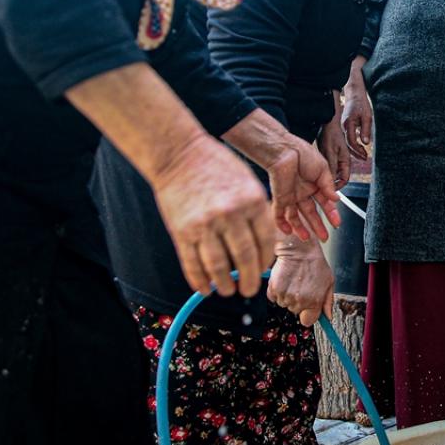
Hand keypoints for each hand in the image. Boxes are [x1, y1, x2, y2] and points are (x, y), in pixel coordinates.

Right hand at [148, 133, 273, 298]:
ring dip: (224, 285)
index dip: (264, 261)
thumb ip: (255, 211)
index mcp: (252, 202)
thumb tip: (260, 245)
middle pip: (245, 258)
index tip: (262, 269)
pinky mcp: (182, 231)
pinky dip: (199, 280)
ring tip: (228, 291)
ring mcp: (205, 225)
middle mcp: (231, 215)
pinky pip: (192, 264)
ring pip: (218, 267)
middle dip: (248, 280)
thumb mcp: (247, 182)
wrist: (178, 153)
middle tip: (249, 290)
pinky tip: (205, 288)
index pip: (265, 242)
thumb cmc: (216, 165)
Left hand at [223, 111, 341, 241]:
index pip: (324, 202)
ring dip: (301, 228)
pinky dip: (282, 224)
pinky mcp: (278, 198)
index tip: (337, 222)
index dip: (331, 213)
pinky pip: (279, 214)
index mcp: (314, 184)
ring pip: (295, 216)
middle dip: (318, 225)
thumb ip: (329, 186)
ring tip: (308, 239)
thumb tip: (336, 199)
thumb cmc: (303, 154)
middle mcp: (302, 191)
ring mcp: (290, 196)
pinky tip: (289, 232)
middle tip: (325, 237)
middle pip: (310, 213)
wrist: (284, 150)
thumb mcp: (323, 169)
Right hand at [267, 235, 334, 326]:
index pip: (308, 321)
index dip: (307, 314)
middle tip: (301, 285)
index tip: (307, 307)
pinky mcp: (274, 289)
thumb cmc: (315, 263)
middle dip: (298, 301)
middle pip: (295, 311)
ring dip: (287, 295)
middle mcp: (300, 301)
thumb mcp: (329, 281)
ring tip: (293, 280)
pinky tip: (284, 279)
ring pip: (284, 303)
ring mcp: (286, 296)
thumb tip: (328, 317)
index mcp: (314, 302)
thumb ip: (328, 301)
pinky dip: (276, 290)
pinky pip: (273, 297)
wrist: (300, 248)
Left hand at [318, 111, 351, 188]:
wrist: (327, 125)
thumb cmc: (331, 135)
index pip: (345, 179)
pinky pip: (327, 168)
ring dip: (325, 177)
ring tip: (316, 179)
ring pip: (331, 174)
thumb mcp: (331, 152)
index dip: (338, 186)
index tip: (329, 190)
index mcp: (346, 162)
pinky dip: (322, 171)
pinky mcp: (330, 157)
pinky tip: (314, 170)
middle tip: (321, 186)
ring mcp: (335, 160)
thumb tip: (332, 180)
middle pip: (338, 178)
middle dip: (330, 183)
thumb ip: (332, 166)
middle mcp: (342, 162)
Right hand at [340, 56, 372, 159]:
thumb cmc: (361, 104)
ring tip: (363, 156)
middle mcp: (343, 126)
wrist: (354, 94)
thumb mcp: (367, 116)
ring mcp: (342, 126)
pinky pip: (346, 137)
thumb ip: (366, 129)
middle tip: (365, 158)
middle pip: (347, 143)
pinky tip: (359, 148)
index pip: (351, 141)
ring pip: (346, 141)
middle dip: (356, 152)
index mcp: (348, 123)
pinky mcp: (344, 126)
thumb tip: (366, 143)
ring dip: (354, 149)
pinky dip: (352, 144)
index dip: (358, 149)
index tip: (365, 155)